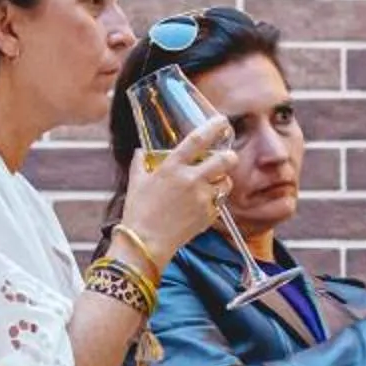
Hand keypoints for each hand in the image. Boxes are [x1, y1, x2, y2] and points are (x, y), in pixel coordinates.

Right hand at [117, 113, 234, 264]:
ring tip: (212, 183)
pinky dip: (215, 200)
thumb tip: (141, 152)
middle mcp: (190, 180)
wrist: (145, 243)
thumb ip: (140, 163)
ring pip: (225, 182)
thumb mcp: (135, 182)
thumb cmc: (138, 212)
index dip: (213, 127)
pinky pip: (219, 202)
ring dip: (222, 180)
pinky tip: (203, 203)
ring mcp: (202, 198)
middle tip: (227, 157)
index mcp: (172, 167)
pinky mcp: (208, 215)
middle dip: (229, 156)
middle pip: (224, 160)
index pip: (198, 140)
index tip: (222, 121)